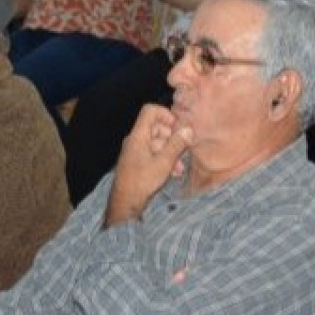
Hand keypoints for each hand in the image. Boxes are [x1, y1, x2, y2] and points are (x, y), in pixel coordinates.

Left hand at [106, 104, 191, 223]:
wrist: (126, 203)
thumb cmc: (142, 182)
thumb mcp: (164, 162)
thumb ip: (176, 145)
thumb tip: (188, 130)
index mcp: (138, 136)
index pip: (150, 111)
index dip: (165, 114)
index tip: (177, 127)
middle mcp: (135, 140)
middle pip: (156, 127)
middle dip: (172, 137)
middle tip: (183, 148)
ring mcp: (135, 151)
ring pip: (157, 143)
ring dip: (171, 152)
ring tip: (180, 167)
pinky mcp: (137, 162)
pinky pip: (153, 154)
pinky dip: (164, 159)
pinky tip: (173, 173)